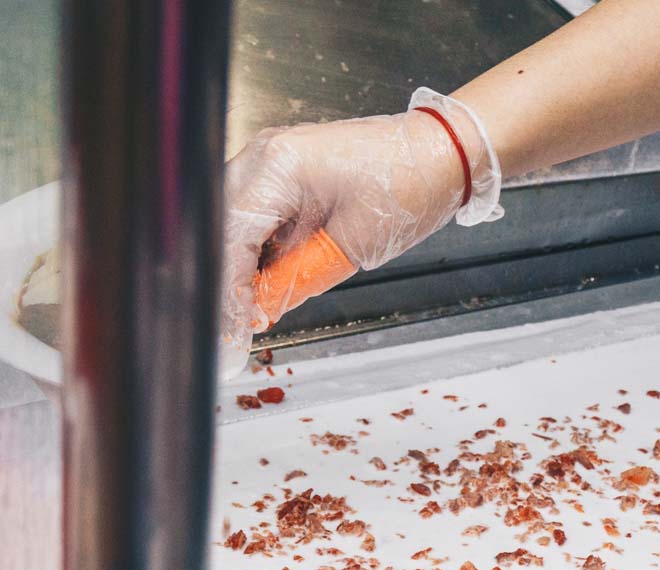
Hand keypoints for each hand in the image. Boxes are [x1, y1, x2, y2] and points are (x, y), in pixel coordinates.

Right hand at [219, 89, 501, 374]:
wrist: (440, 152)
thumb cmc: (409, 186)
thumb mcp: (353, 246)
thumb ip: (301, 278)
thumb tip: (265, 308)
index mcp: (280, 167)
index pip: (230, 236)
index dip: (228, 288)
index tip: (233, 327)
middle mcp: (265, 155)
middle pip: (219, 226)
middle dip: (224, 279)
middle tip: (236, 325)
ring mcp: (272, 159)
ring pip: (232, 221)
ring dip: (238, 266)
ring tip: (251, 310)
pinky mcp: (284, 170)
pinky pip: (255, 214)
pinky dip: (256, 250)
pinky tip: (267, 282)